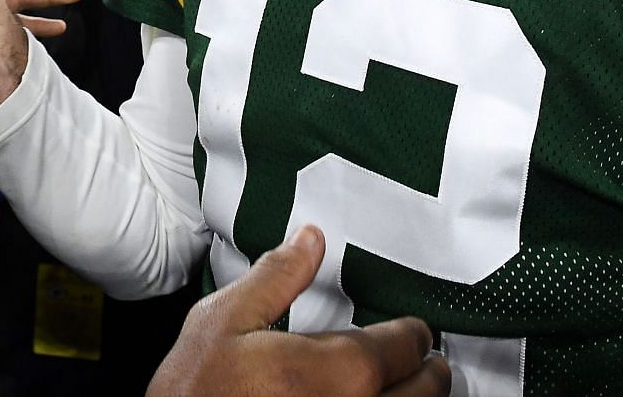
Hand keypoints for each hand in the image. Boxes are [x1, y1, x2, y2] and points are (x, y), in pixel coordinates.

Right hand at [148, 226, 448, 396]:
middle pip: (426, 392)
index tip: (412, 330)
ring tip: (407, 386)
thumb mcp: (224, 320)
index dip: (413, 333)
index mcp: (340, 372)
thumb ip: (276, 276)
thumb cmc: (194, 394)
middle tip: (426, 360)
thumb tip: (309, 241)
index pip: (405, 347)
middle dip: (428, 372)